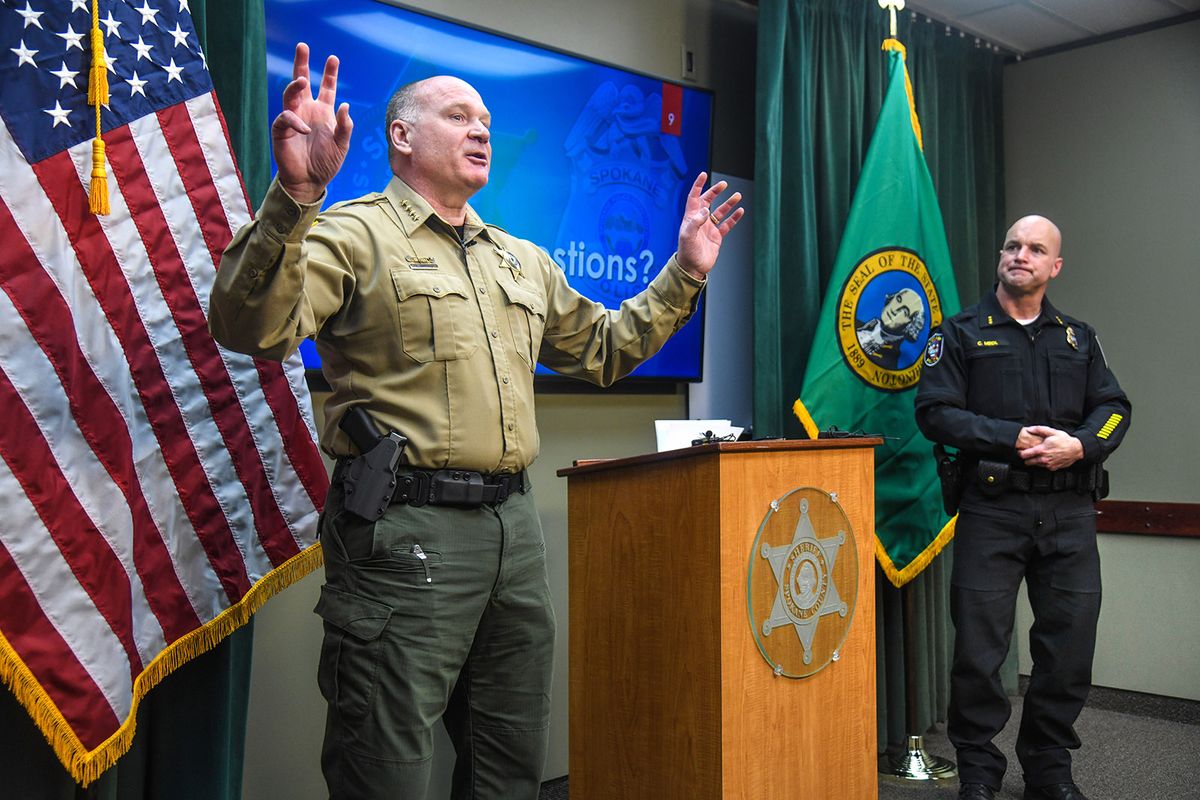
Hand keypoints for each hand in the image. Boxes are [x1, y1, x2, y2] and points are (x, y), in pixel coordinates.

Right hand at [272, 43, 353, 204]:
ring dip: (296, 86)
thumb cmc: (326, 162)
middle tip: (303, 46)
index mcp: (323, 112)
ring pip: (290, 95)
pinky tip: (305, 129)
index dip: (330, 74)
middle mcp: (307, 110)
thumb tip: (345, 106)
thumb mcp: (342, 144)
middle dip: (302, 64)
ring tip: (303, 80)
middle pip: (303, 82)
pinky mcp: (281, 130)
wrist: (310, 181)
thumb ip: (345, 126)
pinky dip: (294, 121)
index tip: (333, 58)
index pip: (327, 88)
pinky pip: (285, 118)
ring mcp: (293, 118)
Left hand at [676, 173, 744, 279]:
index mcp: (691, 217)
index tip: (704, 174)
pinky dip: (734, 218)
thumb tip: (706, 209)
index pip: (694, 197)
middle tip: (724, 184)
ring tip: (738, 195)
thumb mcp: (688, 236)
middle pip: (708, 201)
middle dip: (715, 191)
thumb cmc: (687, 252)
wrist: (693, 268)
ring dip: (728, 203)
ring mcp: (709, 228)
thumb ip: (696, 222)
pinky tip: (740, 211)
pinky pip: (727, 224)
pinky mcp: (717, 237)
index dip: (698, 185)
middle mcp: (700, 220)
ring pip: (720, 212)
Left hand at [1018, 425, 1083, 470]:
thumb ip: (1039, 430)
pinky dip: (1042, 463)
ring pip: (1035, 465)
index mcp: (1042, 450)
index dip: (1020, 453)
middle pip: (1028, 462)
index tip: (1019, 451)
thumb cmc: (1065, 441)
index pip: (1025, 455)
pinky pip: (1043, 467)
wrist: (1076, 449)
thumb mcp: (1052, 432)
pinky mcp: (1052, 468)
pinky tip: (1045, 457)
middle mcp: (1044, 459)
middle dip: (1026, 458)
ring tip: (1038, 455)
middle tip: (1027, 454)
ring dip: (1034, 461)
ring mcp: (1048, 465)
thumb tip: (1029, 429)